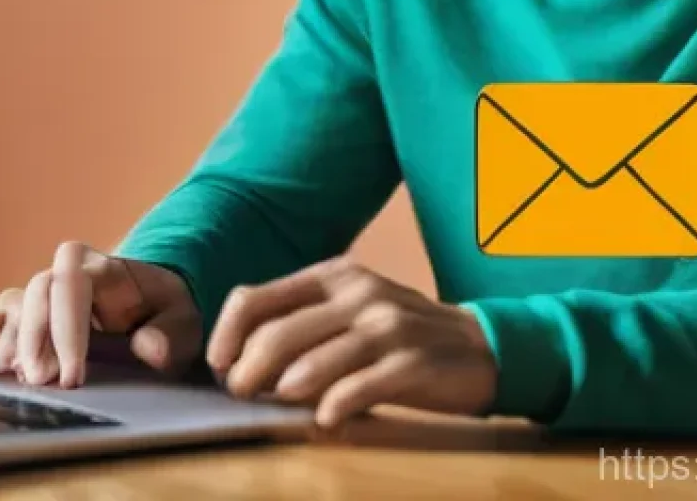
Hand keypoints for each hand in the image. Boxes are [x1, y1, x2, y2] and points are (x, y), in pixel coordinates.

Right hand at [0, 242, 202, 388]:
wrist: (154, 301)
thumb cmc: (166, 312)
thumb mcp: (183, 322)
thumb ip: (170, 333)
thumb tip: (147, 347)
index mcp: (107, 268)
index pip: (74, 283)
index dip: (66, 328)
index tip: (73, 377)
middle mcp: (71, 272)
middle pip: (38, 291)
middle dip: (35, 338)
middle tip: (42, 383)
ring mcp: (49, 289)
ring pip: (16, 302)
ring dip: (10, 341)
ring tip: (9, 379)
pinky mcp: (34, 309)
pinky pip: (2, 314)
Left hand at [204, 255, 496, 427]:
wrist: (478, 344)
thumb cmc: (397, 332)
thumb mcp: (349, 308)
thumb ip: (302, 321)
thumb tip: (238, 357)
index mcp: (333, 275)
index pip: (256, 297)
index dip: (227, 334)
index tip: (218, 365)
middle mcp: (357, 293)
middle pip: (278, 332)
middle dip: (247, 369)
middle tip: (238, 393)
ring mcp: (386, 327)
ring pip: (314, 361)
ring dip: (283, 388)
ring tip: (273, 403)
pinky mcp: (413, 363)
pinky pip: (360, 388)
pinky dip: (335, 406)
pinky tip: (324, 421)